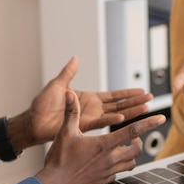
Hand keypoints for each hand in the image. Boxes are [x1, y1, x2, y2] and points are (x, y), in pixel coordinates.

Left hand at [9, 56, 152, 148]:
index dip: (127, 93)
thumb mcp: (58, 84)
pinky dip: (110, 120)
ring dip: (129, 111)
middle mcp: (92, 109)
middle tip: (150, 98)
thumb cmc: (42, 104)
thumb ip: (69, 72)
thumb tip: (76, 58)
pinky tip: (122, 118)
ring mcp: (89, 118)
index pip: (113, 95)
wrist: (32, 120)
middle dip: (135, 101)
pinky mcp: (81, 126)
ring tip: (145, 108)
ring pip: (114, 114)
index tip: (142, 90)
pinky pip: (99, 123)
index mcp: (89, 99)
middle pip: (119, 105)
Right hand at [35, 91, 165, 183]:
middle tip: (133, 136)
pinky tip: (110, 161)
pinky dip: (120, 165)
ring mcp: (109, 171)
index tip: (161, 118)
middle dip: (139, 141)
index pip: (132, 131)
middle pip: (137, 149)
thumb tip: (69, 94)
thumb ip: (71, 112)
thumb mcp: (65, 132)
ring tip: (124, 147)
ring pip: (131, 163)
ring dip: (131, 154)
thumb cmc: (59, 160)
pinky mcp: (105, 181)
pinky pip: (120, 172)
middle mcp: (110, 159)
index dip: (149, 123)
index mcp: (104, 145)